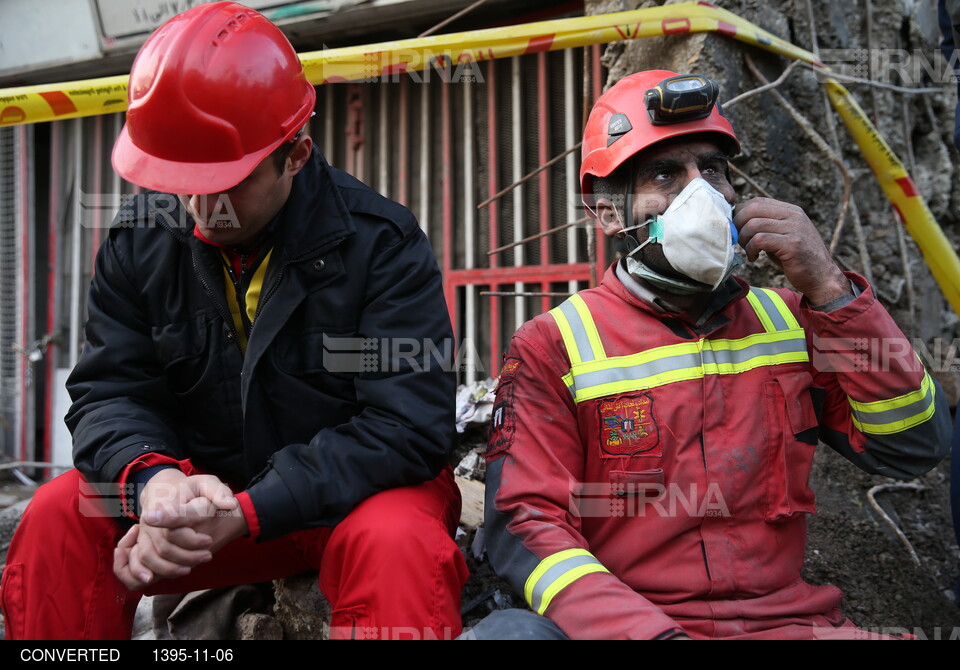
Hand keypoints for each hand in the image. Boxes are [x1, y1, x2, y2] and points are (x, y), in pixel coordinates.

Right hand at [113, 471, 246, 588]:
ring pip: (152, 556)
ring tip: (197, 564)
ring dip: (175, 566)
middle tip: (209, 554)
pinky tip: (182, 571)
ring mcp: (144, 531)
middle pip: (165, 544)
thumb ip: (218, 492)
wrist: (164, 491)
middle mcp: (150, 519)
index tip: (209, 541)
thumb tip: (230, 504)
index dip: (189, 535)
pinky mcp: (142, 541)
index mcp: (168, 502)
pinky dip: (161, 569)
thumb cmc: (190, 490)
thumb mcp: (206, 483)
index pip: (174, 519)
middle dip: (188, 554)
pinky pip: (145, 561)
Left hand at [733, 197, 850, 304]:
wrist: (822, 277)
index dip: (740, 214)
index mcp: (791, 210)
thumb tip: (737, 222)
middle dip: (738, 225)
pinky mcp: (792, 244)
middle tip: (739, 241)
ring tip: (749, 251)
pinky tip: (754, 258)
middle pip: (752, 209)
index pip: (757, 201)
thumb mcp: (782, 236)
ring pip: (753, 225)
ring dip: (744, 240)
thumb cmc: (796, 259)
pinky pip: (760, 240)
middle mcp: (793, 215)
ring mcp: (794, 228)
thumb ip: (766, 226)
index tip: (737, 230)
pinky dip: (751, 249)